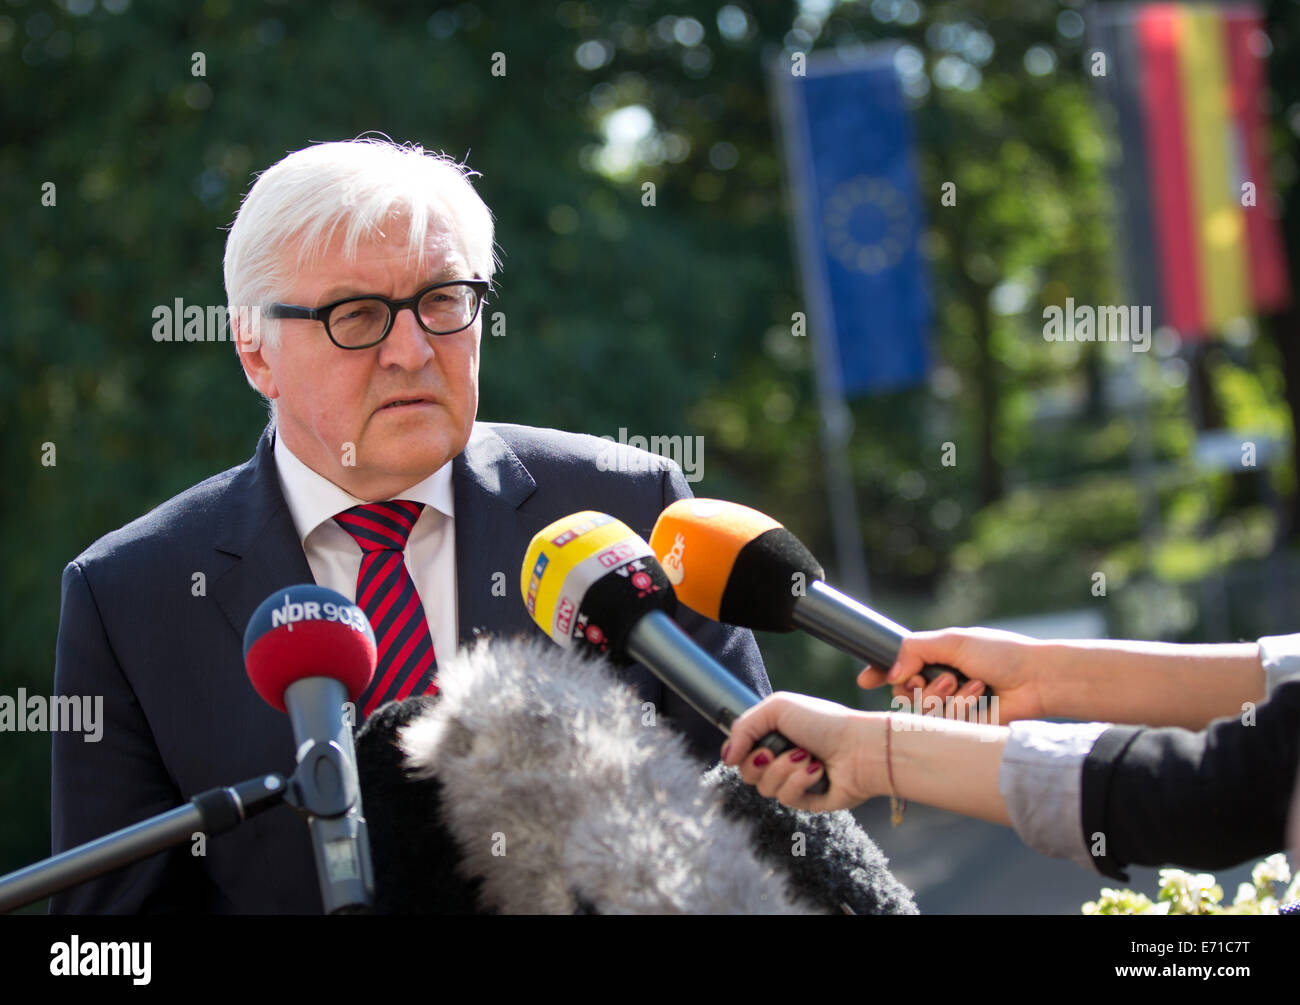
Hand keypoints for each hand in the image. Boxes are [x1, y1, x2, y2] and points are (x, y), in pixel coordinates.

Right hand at [720, 691, 880, 812]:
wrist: (860, 747)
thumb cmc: (824, 722)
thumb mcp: (777, 708)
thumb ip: (743, 727)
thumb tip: (726, 758)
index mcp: (774, 735)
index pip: (739, 751)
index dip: (738, 751)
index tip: (745, 748)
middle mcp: (781, 758)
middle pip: (747, 773)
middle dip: (760, 761)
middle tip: (779, 750)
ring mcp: (794, 780)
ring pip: (765, 788)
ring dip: (785, 770)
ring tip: (808, 757)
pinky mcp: (807, 800)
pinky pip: (786, 799)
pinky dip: (800, 782)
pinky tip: (818, 771)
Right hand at [857, 626, 1046, 724]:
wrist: (1035, 679)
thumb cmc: (1000, 654)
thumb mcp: (953, 640)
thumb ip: (914, 649)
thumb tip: (892, 672)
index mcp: (936, 660)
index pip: (898, 669)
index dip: (879, 674)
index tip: (865, 679)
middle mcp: (940, 684)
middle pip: (903, 693)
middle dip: (916, 685)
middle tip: (937, 677)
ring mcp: (951, 707)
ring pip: (921, 711)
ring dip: (944, 695)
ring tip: (972, 684)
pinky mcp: (962, 728)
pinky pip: (942, 724)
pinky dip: (960, 707)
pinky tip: (981, 696)